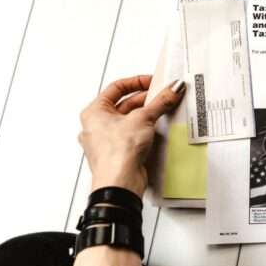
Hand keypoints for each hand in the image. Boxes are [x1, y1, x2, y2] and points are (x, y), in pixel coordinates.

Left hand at [78, 75, 185, 197]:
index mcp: (93, 112)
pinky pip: (133, 134)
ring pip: (130, 120)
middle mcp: (97, 125)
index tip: (153, 82)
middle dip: (146, 99)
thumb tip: (172, 89)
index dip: (137, 82)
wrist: (119, 183)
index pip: (117, 88)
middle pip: (125, 104)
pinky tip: (157, 129)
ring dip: (147, 114)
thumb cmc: (116, 154)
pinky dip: (146, 129)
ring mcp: (108, 140)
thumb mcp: (143, 118)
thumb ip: (160, 102)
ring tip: (163, 110)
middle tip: (164, 96)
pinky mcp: (120, 153)